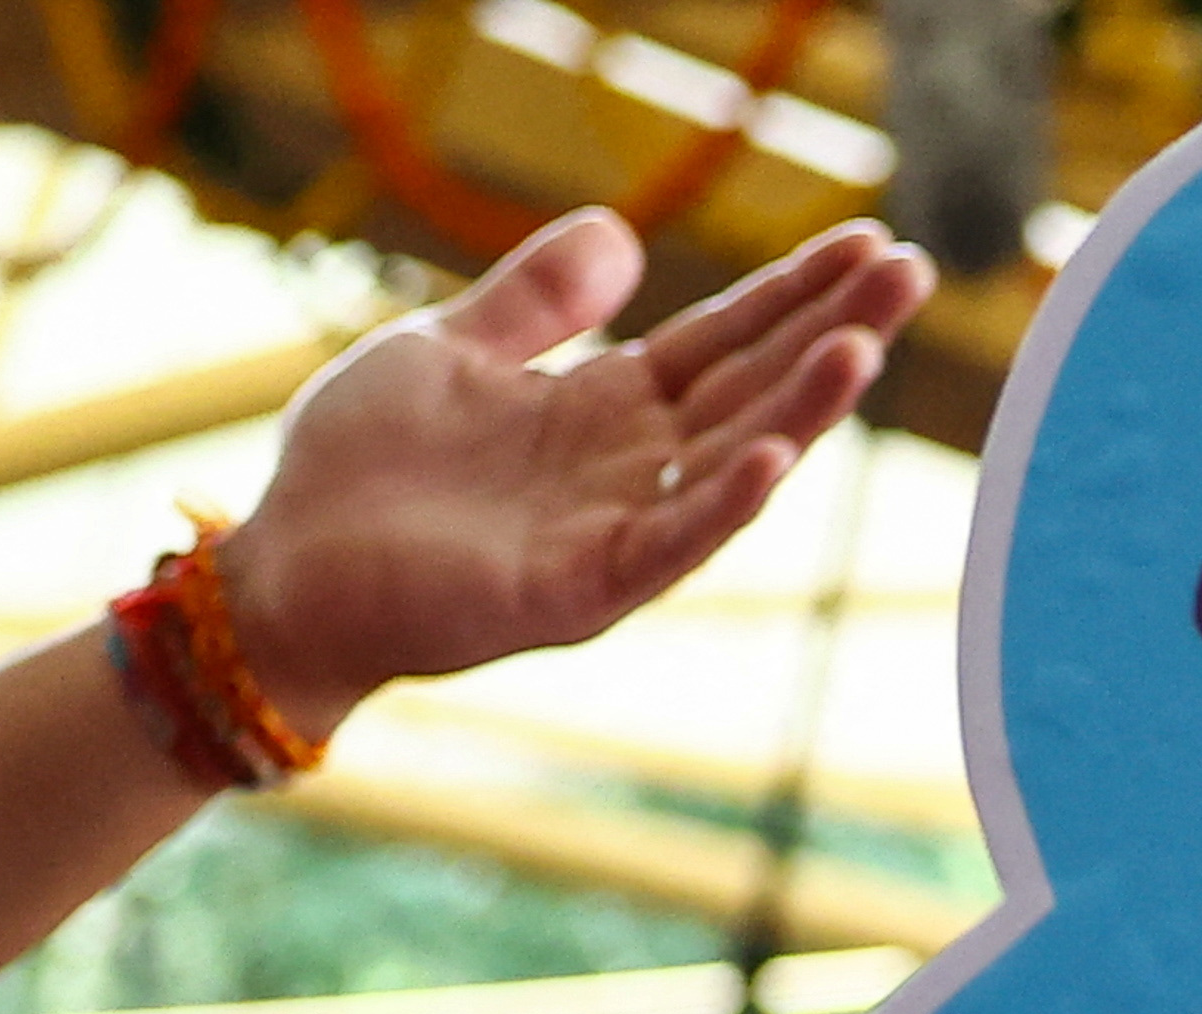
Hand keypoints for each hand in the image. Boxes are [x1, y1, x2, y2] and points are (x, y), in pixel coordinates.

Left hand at [224, 216, 933, 735]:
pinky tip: (770, 458)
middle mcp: (630, 470)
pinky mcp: (575, 591)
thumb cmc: (361, 471)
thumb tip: (622, 233)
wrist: (286, 568)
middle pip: (754, 389)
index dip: (795, 291)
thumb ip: (536, 300)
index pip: (727, 340)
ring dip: (801, 411)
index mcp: (607, 409)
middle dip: (834, 331)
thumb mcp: (449, 348)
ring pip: (731, 464)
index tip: (870, 242)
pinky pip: (666, 544)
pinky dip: (719, 504)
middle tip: (915, 274)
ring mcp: (612, 533)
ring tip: (863, 348)